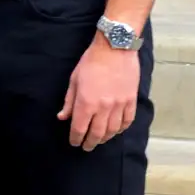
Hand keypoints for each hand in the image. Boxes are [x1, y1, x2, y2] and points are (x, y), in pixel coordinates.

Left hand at [57, 35, 139, 149]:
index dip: (76, 139)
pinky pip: (127, 121)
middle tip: (86, 146)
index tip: (74, 142)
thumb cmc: (91, 62)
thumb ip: (69, 102)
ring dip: (105, 138)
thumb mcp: (74, 80)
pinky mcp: (131, 100)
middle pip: (97, 134)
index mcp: (86, 103)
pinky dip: (121, 129)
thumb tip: (63, 117)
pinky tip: (116, 130)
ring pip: (113, 130)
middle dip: (90, 143)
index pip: (79, 129)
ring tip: (100, 140)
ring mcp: (119, 105)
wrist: (115, 47)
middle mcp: (103, 107)